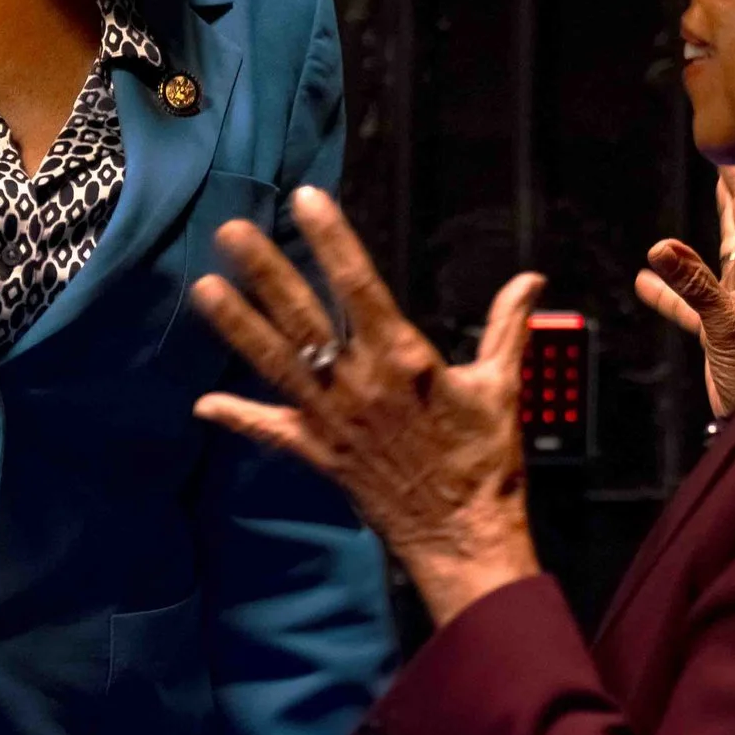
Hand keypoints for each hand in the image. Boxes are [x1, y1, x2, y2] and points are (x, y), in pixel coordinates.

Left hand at [190, 187, 544, 626]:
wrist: (463, 535)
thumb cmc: (485, 461)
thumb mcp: (502, 387)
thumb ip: (508, 328)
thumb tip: (532, 280)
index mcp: (403, 358)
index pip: (359, 284)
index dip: (331, 239)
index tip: (307, 199)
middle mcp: (358, 383)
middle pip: (303, 317)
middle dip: (266, 271)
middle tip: (232, 231)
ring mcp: (333, 420)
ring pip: (276, 363)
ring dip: (238, 325)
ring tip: (204, 290)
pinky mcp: (320, 455)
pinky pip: (273, 432)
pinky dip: (238, 418)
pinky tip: (203, 404)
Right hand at [635, 166, 734, 419]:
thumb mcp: (724, 326)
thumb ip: (693, 285)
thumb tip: (660, 247)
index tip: (731, 143)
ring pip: (725, 251)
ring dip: (718, 221)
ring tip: (716, 190)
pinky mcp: (722, 330)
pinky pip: (691, 301)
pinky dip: (671, 289)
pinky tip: (645, 281)